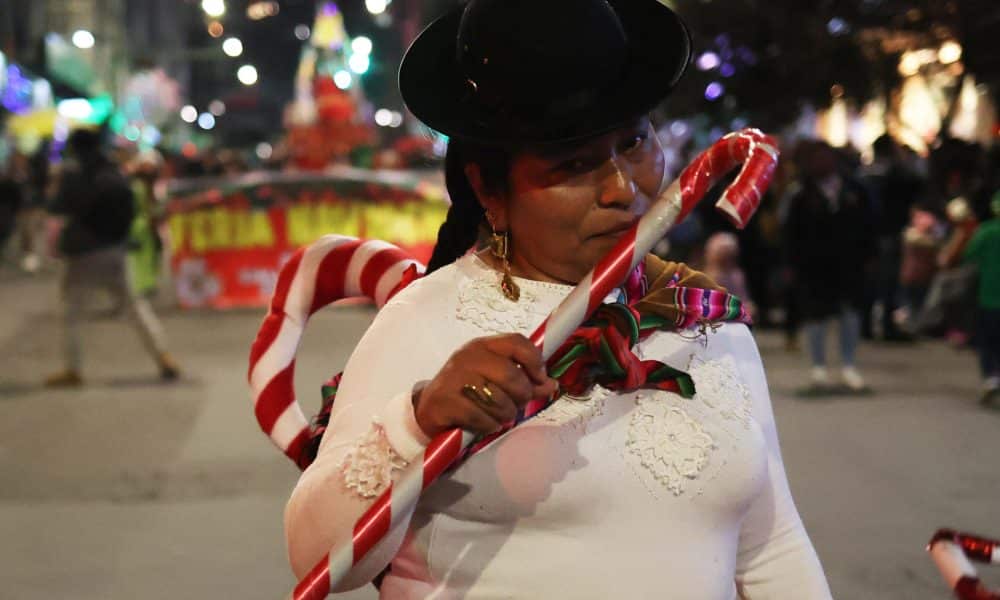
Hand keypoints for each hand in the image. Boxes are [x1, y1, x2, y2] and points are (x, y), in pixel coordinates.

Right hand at [413, 334, 558, 437]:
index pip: (517, 342)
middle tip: (516, 405)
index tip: (540, 379)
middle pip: (512, 375)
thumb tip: (551, 385)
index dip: (535, 361)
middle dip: (521, 396)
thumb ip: (525, 381)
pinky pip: (481, 417)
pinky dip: (489, 425)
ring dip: (506, 415)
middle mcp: (468, 357)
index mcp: (483, 346)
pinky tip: (485, 423)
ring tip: (499, 416)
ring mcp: (454, 378)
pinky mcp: (445, 401)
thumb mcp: (496, 381)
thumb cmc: (468, 392)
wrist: (429, 408)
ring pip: (498, 400)